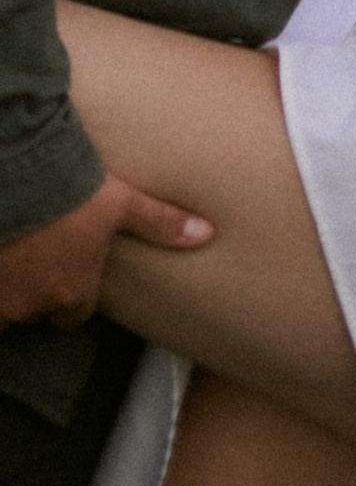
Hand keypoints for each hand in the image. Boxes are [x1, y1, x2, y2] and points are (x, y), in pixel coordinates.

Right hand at [0, 176, 210, 326]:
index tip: (72, 270)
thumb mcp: (123, 204)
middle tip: (44, 254)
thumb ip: (161, 223)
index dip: (74, 293)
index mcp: (73, 291)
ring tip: (20, 249)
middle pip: (39, 309)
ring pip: (7, 304)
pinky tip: (3, 250)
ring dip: (12, 283)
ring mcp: (2, 297)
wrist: (23, 172)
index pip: (75, 314)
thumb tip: (206, 234)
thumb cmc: (75, 190)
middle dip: (40, 289)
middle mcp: (34, 303)